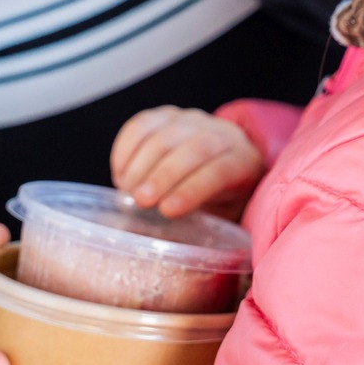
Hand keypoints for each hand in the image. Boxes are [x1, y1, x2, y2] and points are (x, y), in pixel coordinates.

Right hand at [111, 106, 264, 218]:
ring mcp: (192, 121)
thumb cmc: (219, 198)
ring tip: (127, 191)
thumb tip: (172, 249)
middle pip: (193, 148)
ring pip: (166, 134)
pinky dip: (127, 148)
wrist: (220, 160)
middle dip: (163, 175)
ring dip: (142, 163)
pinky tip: (121, 173)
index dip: (193, 189)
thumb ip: (205, 226)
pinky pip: (142, 124)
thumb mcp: (223, 215)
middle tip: (141, 200)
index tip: (167, 211)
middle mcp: (221, 133)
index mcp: (243, 161)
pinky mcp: (165, 115)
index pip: (221, 170)